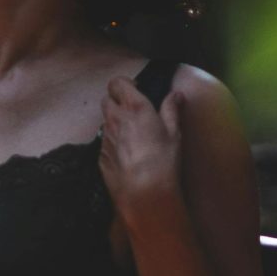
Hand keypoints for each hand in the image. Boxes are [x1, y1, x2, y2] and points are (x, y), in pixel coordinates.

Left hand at [99, 73, 182, 223]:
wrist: (143, 192)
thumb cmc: (162, 161)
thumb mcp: (173, 133)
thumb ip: (171, 109)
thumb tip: (175, 95)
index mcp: (134, 107)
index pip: (117, 83)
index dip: (124, 84)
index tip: (136, 89)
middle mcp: (115, 118)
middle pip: (107, 100)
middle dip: (117, 101)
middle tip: (133, 111)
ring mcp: (105, 137)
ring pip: (105, 121)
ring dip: (116, 122)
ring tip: (133, 136)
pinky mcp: (101, 155)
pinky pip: (105, 142)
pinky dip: (114, 142)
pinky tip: (128, 154)